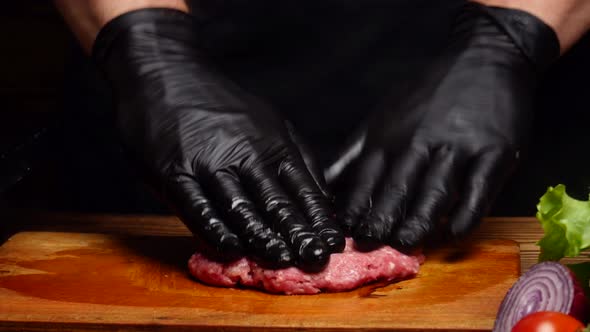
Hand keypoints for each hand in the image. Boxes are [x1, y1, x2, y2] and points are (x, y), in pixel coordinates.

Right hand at [92, 9, 343, 269]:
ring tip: (281, 260)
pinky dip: (216, 231)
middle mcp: (244, 153)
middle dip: (298, 235)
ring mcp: (208, 163)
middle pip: (276, 202)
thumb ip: (296, 159)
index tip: (333, 244)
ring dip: (263, 238)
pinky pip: (198, 208)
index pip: (303, 188)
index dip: (319, 219)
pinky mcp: (174, 172)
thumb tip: (323, 200)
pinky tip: (231, 248)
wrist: (165, 73)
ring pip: (240, 209)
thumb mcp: (269, 122)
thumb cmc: (221, 105)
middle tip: (314, 260)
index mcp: (271, 143)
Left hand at [331, 3, 559, 249]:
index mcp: (389, 135)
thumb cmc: (429, 92)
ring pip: (432, 195)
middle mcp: (419, 142)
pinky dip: (464, 217)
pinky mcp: (493, 153)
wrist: (485, 55)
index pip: (365, 182)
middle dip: (381, 223)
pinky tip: (453, 234)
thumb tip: (326, 185)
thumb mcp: (383, 114)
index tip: (348, 236)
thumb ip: (355, 151)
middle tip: (372, 246)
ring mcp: (458, 147)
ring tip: (406, 245)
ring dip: (418, 225)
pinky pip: (477, 193)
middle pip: (395, 192)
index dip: (356, 212)